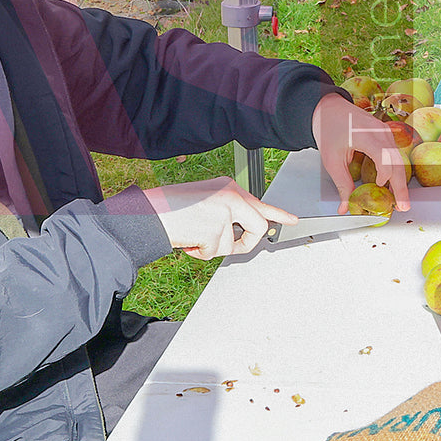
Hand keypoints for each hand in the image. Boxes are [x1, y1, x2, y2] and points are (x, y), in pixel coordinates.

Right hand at [143, 176, 297, 259]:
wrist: (147, 213)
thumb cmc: (170, 208)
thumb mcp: (205, 202)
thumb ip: (228, 211)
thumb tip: (246, 229)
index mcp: (229, 187)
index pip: (260, 202)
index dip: (279, 214)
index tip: (293, 220)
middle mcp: (231, 196)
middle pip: (257, 227)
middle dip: (245, 242)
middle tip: (226, 245)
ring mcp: (225, 212)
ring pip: (232, 244)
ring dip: (213, 248)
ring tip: (194, 236)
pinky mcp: (216, 229)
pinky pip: (215, 252)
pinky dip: (200, 253)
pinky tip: (188, 241)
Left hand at [311, 94, 410, 213]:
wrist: (328, 108)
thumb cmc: (328, 127)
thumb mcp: (331, 159)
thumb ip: (341, 184)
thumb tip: (345, 206)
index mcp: (364, 134)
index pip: (384, 157)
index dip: (384, 175)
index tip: (379, 186)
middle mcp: (379, 131)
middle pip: (396, 161)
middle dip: (401, 186)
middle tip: (402, 206)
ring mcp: (384, 131)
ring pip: (398, 159)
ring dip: (399, 180)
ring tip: (399, 200)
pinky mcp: (385, 134)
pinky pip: (394, 154)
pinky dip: (395, 171)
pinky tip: (392, 185)